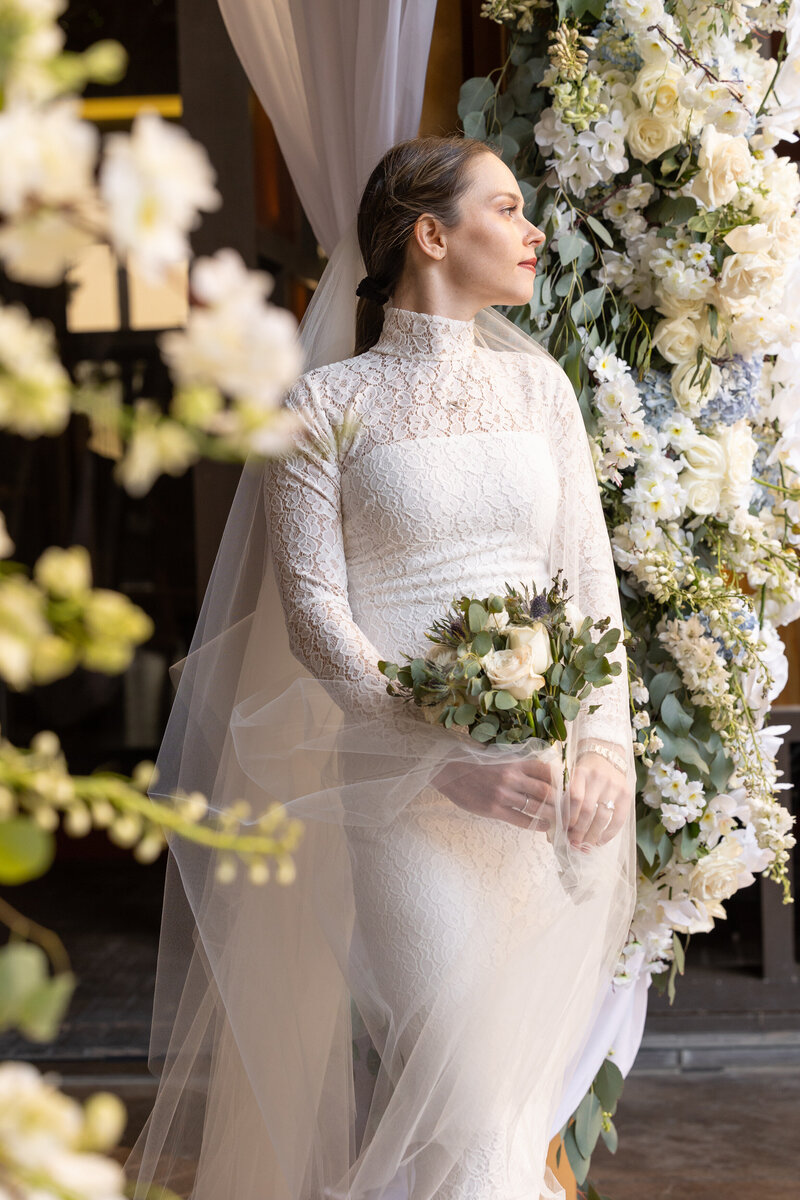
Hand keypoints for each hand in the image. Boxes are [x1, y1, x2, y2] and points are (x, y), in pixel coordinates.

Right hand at [431, 754, 559, 830]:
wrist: (448, 771)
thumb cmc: (474, 762)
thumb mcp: (499, 756)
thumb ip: (519, 764)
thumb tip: (542, 773)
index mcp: (514, 761)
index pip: (546, 770)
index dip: (560, 780)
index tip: (566, 788)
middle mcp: (511, 777)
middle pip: (546, 790)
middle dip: (561, 801)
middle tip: (569, 808)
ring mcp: (503, 794)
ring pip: (536, 807)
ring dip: (551, 815)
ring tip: (559, 820)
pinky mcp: (494, 809)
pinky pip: (521, 819)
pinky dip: (536, 824)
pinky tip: (543, 826)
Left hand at [566, 751, 631, 850]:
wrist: (606, 757)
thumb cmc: (584, 774)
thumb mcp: (572, 778)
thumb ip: (566, 797)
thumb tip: (560, 828)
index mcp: (580, 773)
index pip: (574, 798)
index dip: (569, 817)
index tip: (565, 830)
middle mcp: (598, 778)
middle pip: (588, 810)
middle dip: (579, 831)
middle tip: (574, 844)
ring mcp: (614, 786)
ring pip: (603, 817)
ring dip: (593, 835)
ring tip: (586, 846)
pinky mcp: (626, 794)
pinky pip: (619, 819)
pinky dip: (609, 834)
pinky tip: (600, 841)